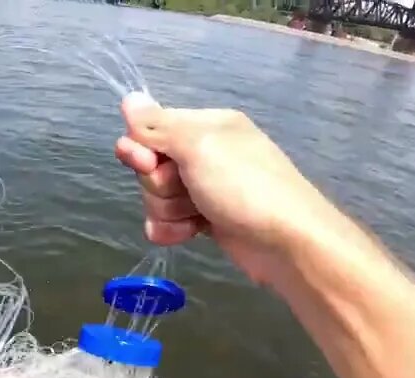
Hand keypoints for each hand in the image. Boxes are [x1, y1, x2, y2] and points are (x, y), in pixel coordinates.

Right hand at [114, 92, 344, 287]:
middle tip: (182, 190)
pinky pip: (170, 221)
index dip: (141, 148)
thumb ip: (158, 125)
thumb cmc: (243, 187)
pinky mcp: (207, 219)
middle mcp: (206, 153)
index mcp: (207, 125)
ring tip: (193, 217)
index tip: (146, 163)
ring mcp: (206, 188)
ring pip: (158, 196)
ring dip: (166, 209)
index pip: (152, 128)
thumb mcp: (198, 146)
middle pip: (152, 165)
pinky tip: (189, 234)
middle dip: (157, 183)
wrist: (287, 243)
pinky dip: (173, 229)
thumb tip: (127, 97)